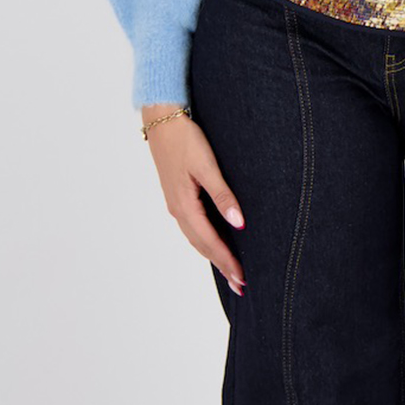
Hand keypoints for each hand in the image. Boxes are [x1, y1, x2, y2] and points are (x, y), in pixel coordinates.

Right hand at [140, 106, 246, 294]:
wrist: (162, 120)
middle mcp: (178, 210)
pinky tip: (214, 242)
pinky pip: (192, 227)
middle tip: (241, 285)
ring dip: (213, 255)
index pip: (211, 242)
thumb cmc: (186, 139)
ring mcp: (175, 204)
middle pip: (202, 246)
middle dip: (222, 265)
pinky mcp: (176, 196)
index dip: (227, 261)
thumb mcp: (207, 166)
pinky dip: (204, 241)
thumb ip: (223, 195)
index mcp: (185, 206)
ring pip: (195, 238)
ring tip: (230, 270)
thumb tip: (238, 223)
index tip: (243, 279)